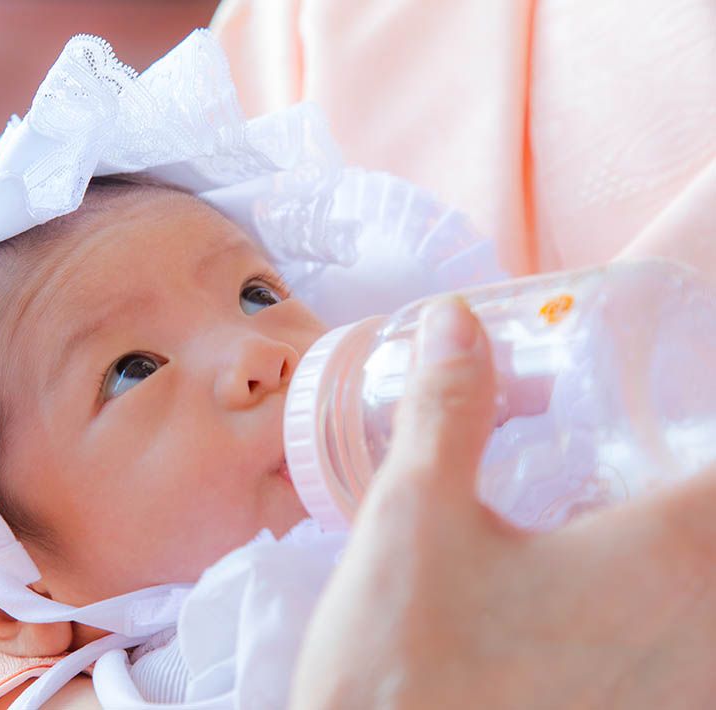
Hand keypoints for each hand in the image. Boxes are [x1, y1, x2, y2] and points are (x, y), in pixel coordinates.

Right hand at [290, 298, 715, 708]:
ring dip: (689, 551)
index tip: (682, 404)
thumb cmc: (400, 668)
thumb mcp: (412, 516)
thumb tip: (458, 319)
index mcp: (670, 559)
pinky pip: (693, 659)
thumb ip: (447, 409)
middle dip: (691, 483)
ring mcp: (686, 696)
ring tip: (629, 512)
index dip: (709, 424)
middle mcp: (705, 634)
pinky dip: (677, 613)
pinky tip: (609, 601)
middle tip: (653, 448)